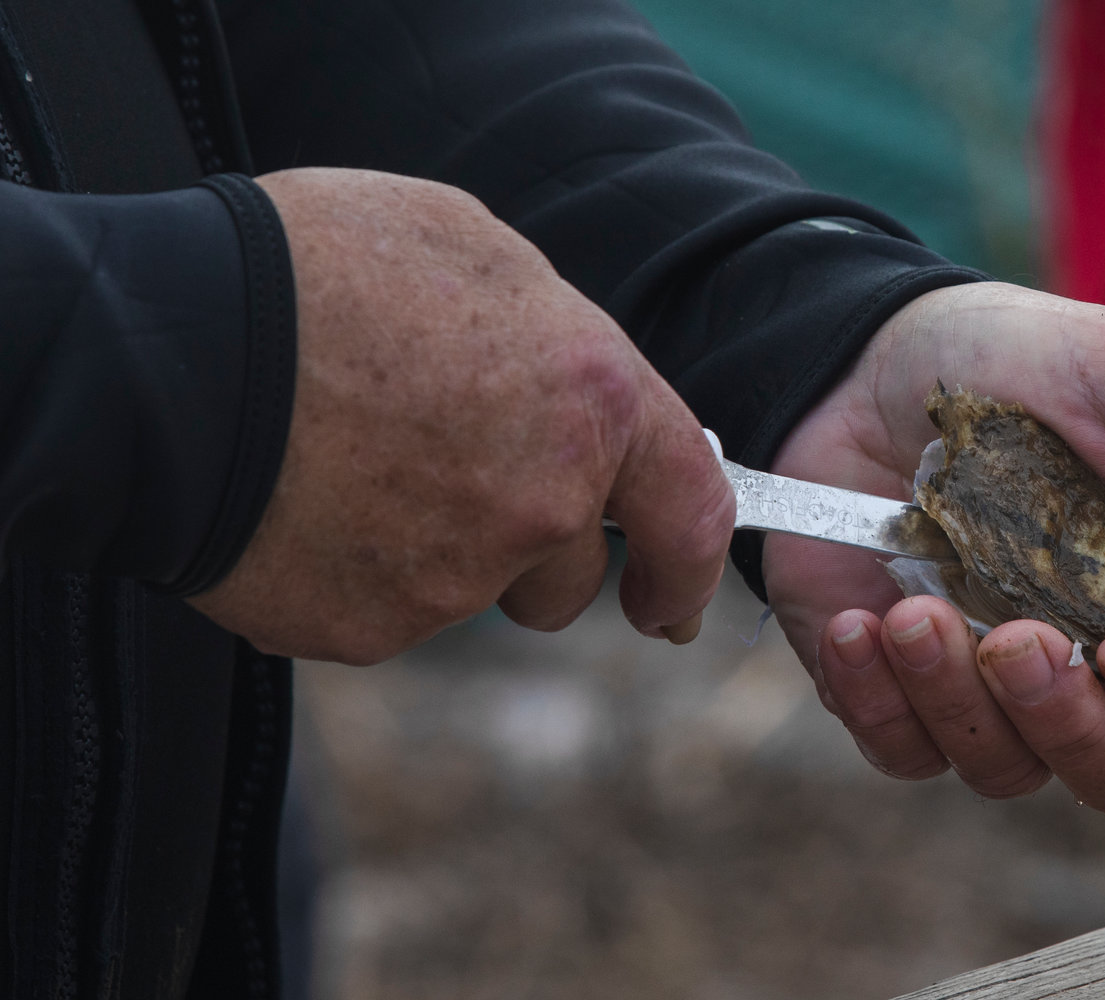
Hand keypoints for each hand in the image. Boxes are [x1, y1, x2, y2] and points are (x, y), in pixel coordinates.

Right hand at [190, 168, 733, 663]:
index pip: (691, 510)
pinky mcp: (371, 628)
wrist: (166, 350)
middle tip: (452, 477)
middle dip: (534, 551)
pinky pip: (389, 612)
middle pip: (571, 575)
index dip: (689, 563)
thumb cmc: (320, 271)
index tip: (670, 597)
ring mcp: (456, 578)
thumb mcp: (471, 249)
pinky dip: (363, 573)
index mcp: (590, 398)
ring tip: (362, 467)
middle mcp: (542, 504)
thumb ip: (555, 341)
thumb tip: (575, 395)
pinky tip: (309, 502)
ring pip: (477, 593)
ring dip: (447, 555)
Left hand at [764, 282, 1104, 810]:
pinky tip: (854, 625)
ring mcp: (998, 684)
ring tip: (910, 612)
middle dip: (1072, 723)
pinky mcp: (907, 686)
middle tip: (1014, 637)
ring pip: (1008, 772)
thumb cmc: (1012, 363)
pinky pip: (903, 750)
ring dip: (957, 707)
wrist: (865, 367)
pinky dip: (876, 703)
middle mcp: (1098, 660)